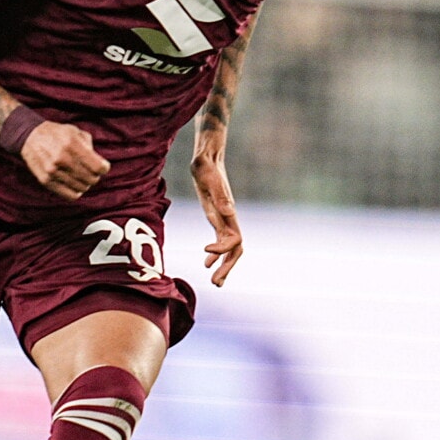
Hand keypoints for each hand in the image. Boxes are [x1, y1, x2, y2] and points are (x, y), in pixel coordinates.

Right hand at [21, 121, 109, 199]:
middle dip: (95, 175)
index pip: (98, 167)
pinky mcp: (45, 181)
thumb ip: (90, 146)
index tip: (103, 166)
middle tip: (92, 171)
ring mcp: (52, 171)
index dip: (104, 168)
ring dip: (85, 183)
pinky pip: (69, 195)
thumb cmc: (57, 134)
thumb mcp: (76, 132)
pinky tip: (75, 183)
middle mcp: (62, 159)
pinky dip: (76, 191)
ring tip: (81, 175)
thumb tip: (100, 163)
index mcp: (72, 145)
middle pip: (91, 179)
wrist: (29, 137)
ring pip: (82, 188)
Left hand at [192, 155, 243, 286]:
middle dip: (228, 267)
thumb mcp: (208, 176)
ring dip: (224, 266)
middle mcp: (229, 217)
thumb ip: (219, 193)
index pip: (234, 239)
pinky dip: (216, 254)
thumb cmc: (205, 165)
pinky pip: (221, 241)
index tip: (204, 251)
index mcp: (228, 212)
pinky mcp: (217, 216)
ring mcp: (224, 218)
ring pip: (230, 248)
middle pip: (235, 249)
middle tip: (216, 283)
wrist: (207, 157)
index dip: (221, 249)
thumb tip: (230, 212)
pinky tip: (207, 263)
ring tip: (216, 282)